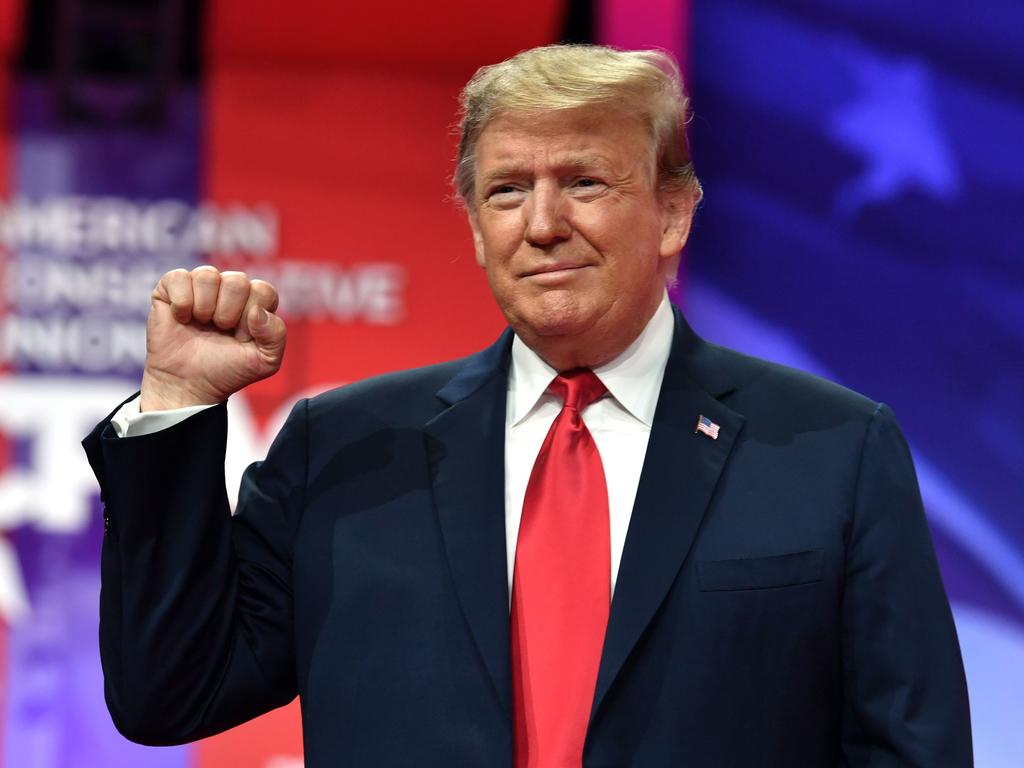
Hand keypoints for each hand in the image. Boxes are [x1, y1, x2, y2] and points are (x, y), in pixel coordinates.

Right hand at [140, 267, 286, 410]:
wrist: (187, 385)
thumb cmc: (226, 371)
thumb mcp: (265, 361)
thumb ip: (276, 335)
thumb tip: (257, 311)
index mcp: (255, 302)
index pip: (263, 291)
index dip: (251, 318)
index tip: (241, 338)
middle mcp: (229, 289)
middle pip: (237, 281)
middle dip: (228, 314)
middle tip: (219, 331)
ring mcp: (201, 286)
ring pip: (208, 275)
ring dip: (204, 308)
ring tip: (201, 325)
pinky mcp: (171, 287)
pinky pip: (179, 277)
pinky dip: (181, 303)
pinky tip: (181, 319)